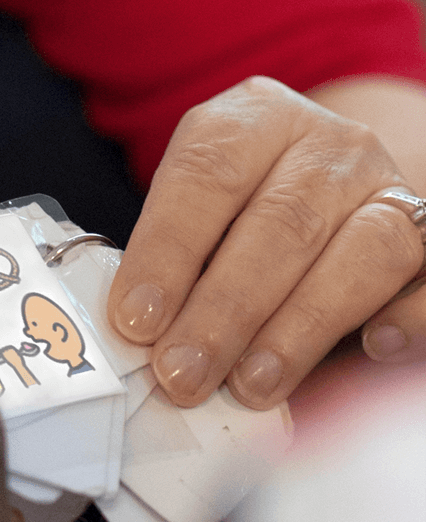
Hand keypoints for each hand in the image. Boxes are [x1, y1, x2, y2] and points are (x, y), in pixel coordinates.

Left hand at [107, 76, 424, 409]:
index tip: (136, 321)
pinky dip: (407, 315)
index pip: (207, 175)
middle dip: (223, 311)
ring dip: (298, 329)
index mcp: (254, 121)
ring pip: (360, 251)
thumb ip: (174, 263)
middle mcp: (329, 145)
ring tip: (248, 386)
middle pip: (281, 223)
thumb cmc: (237, 218)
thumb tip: (143, 339)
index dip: (167, 252)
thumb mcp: (196, 217)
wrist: (325, 192)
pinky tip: (372, 349)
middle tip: (182, 373)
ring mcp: (388, 187)